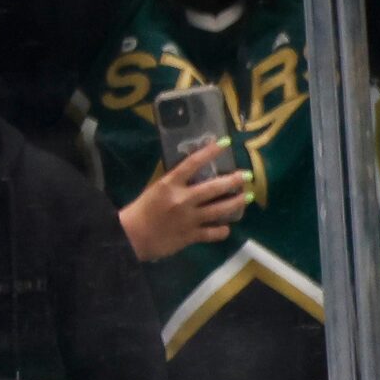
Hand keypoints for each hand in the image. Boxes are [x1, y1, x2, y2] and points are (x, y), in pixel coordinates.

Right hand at [117, 140, 250, 262]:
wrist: (132, 236)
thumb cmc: (142, 210)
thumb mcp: (157, 189)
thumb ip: (176, 183)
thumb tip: (195, 176)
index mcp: (170, 184)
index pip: (193, 163)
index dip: (210, 151)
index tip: (225, 143)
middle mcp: (183, 199)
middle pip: (214, 188)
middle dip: (233, 181)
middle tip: (247, 176)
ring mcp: (189, 218)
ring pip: (219, 210)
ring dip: (236, 203)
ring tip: (246, 198)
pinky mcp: (192, 236)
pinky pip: (213, 233)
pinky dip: (222, 230)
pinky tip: (226, 227)